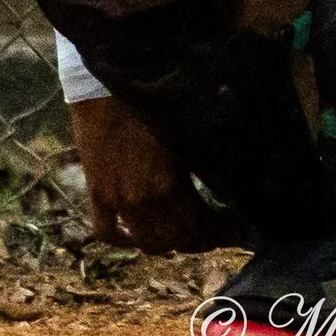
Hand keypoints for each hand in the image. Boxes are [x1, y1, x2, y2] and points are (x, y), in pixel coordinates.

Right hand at [69, 94, 227, 251]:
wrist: (105, 91)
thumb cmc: (155, 105)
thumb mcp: (190, 134)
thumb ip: (210, 160)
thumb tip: (238, 179)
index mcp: (169, 186)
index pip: (200, 228)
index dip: (220, 234)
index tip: (235, 230)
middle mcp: (141, 201)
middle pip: (175, 240)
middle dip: (200, 241)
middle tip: (216, 234)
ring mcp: (116, 201)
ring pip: (144, 242)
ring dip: (167, 244)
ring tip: (184, 238)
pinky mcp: (96, 195)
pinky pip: (106, 232)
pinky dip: (123, 241)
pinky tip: (137, 239)